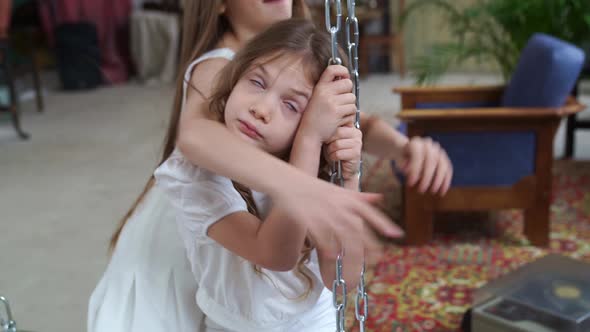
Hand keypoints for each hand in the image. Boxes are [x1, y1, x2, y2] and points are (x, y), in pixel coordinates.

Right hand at [272, 175, 403, 257]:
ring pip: (341, 234)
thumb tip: (379, 197)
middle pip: (358, 227)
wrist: (288, 183)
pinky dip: (328, 247)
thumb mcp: (339, 189)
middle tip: (379, 257)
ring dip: (351, 250)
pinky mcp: (310, 220)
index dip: (383, 223)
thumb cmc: (314, 187)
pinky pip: (321, 236)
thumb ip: (360, 196)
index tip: (396, 234)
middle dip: (370, 243)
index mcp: (346, 198)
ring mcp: (324, 213)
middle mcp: (338, 206)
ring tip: (359, 264)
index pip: (368, 211)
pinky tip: (333, 257)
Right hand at [299, 65, 356, 143]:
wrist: (309, 134)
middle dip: (348, 93)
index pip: (332, 70)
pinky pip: (352, 109)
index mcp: (320, 88)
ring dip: (349, 107)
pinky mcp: (338, 112)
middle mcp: (325, 92)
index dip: (342, 70)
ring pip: (352, 98)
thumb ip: (329, 90)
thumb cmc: (315, 119)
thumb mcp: (317, 100)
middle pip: (348, 84)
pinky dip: (349, 116)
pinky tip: (340, 120)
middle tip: (342, 102)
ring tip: (339, 114)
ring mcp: (331, 102)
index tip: (345, 75)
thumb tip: (346, 80)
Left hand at [324, 125, 362, 179]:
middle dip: (329, 141)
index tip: (327, 139)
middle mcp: (356, 133)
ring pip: (337, 144)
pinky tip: (335, 159)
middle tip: (328, 147)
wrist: (342, 169)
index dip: (328, 132)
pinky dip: (333, 157)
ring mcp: (357, 144)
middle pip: (337, 132)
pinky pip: (338, 154)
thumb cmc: (335, 151)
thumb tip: (321, 125)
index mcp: (351, 127)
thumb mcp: (331, 138)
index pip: (337, 124)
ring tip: (332, 153)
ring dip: (330, 151)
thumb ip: (331, 131)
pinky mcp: (356, 154)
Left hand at [399, 137, 452, 194]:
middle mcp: (428, 144)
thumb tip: (408, 171)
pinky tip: (442, 191)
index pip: (417, 155)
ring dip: (439, 180)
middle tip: (421, 190)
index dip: (415, 169)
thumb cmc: (403, 157)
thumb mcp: (399, 160)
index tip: (410, 183)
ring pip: (442, 164)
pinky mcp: (444, 158)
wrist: (409, 151)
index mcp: (416, 143)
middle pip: (431, 160)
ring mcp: (438, 150)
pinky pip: (448, 169)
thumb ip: (403, 164)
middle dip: (427, 177)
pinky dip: (446, 181)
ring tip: (433, 191)